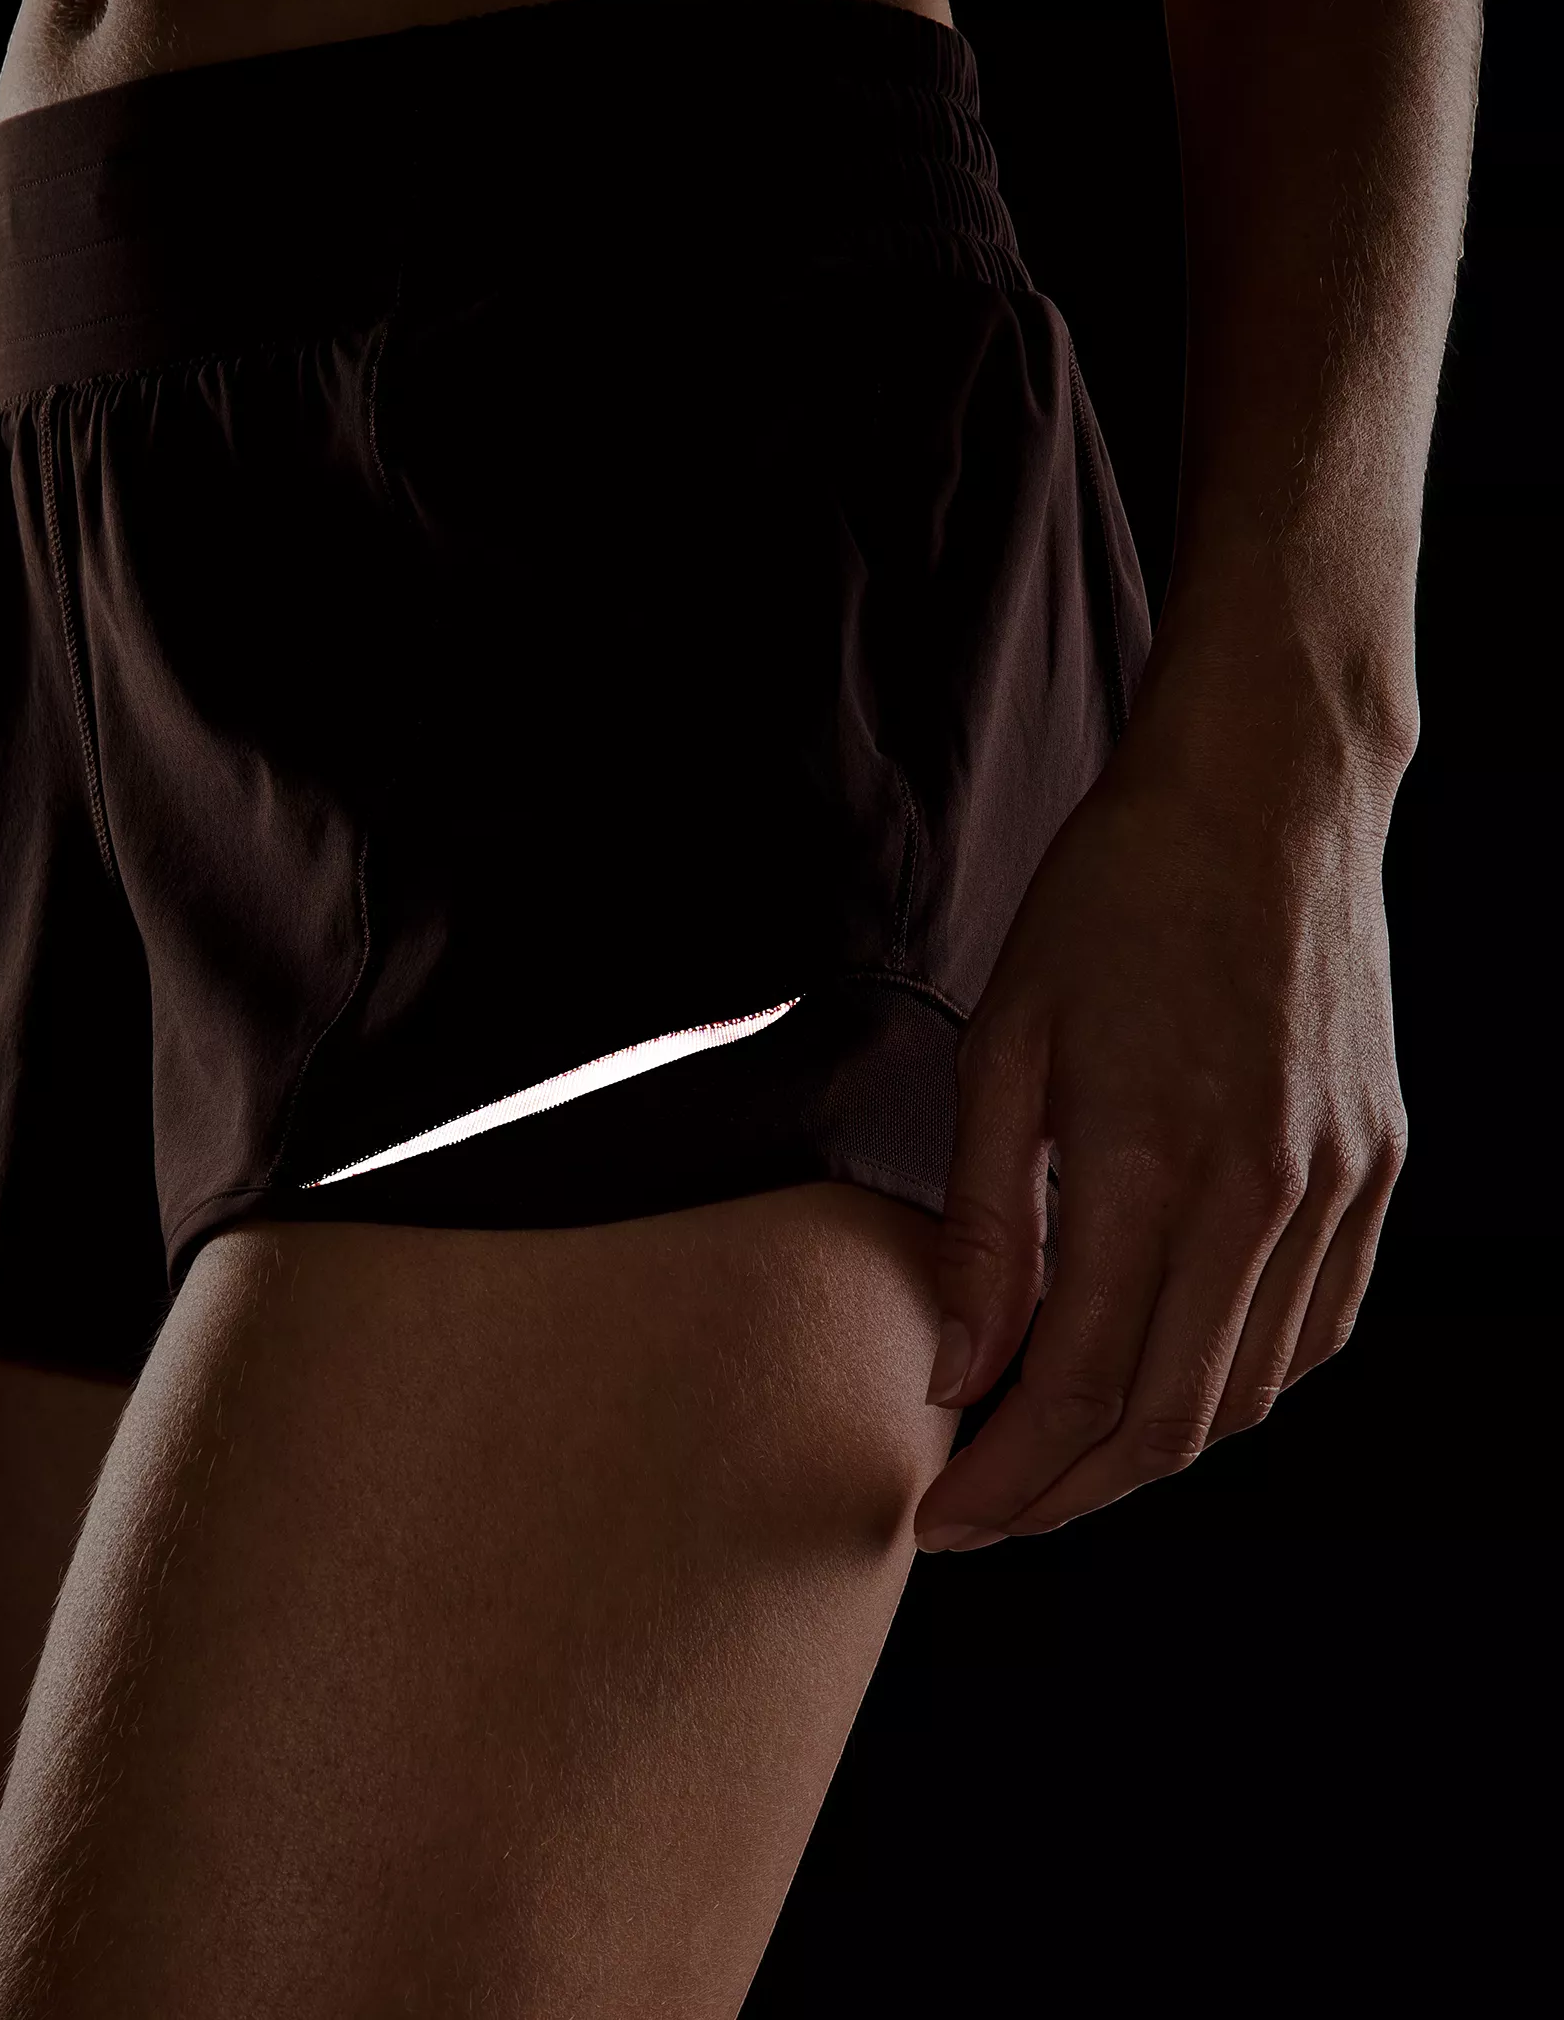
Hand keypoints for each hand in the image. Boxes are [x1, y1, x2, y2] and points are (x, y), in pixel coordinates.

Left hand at [912, 690, 1409, 1551]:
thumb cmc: (1114, 901)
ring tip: (1060, 1461)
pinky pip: (1314, 1332)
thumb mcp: (1006, 1047)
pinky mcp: (1376, 1172)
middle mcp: (1265, 1197)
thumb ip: (985, 1226)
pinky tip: (1171, 1383)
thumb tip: (960, 1373)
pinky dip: (1238, 1387)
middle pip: (1170, 1422)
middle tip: (989, 1517)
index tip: (941, 1518)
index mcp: (1154, 1163)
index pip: (1079, 1387)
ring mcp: (1338, 1190)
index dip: (1005, 1477)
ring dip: (1149, 1454)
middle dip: (1065, 1494)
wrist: (1264, 799)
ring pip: (1249, 1393)